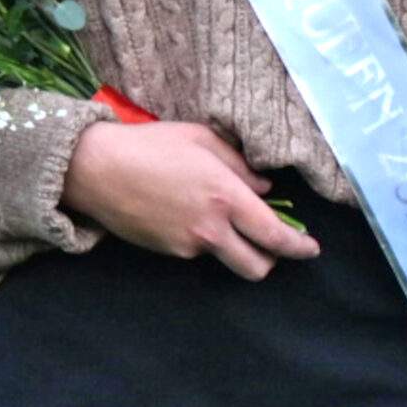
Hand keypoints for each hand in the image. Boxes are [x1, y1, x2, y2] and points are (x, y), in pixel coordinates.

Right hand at [62, 120, 321, 279]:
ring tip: (218, 216)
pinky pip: (196, 251)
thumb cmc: (151, 145)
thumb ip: (240, 165)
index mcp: (225, 197)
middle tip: (272, 243)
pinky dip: (202, 239)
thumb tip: (264, 187)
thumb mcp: (203, 140)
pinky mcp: (166, 252)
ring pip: (225, 258)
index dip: (298, 247)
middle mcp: (210, 229)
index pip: (274, 236)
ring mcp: (187, 245)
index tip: (311, 248)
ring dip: (233, 246)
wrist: (95, 168)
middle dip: (271, 260)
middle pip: (256, 267)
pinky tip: (186, 214)